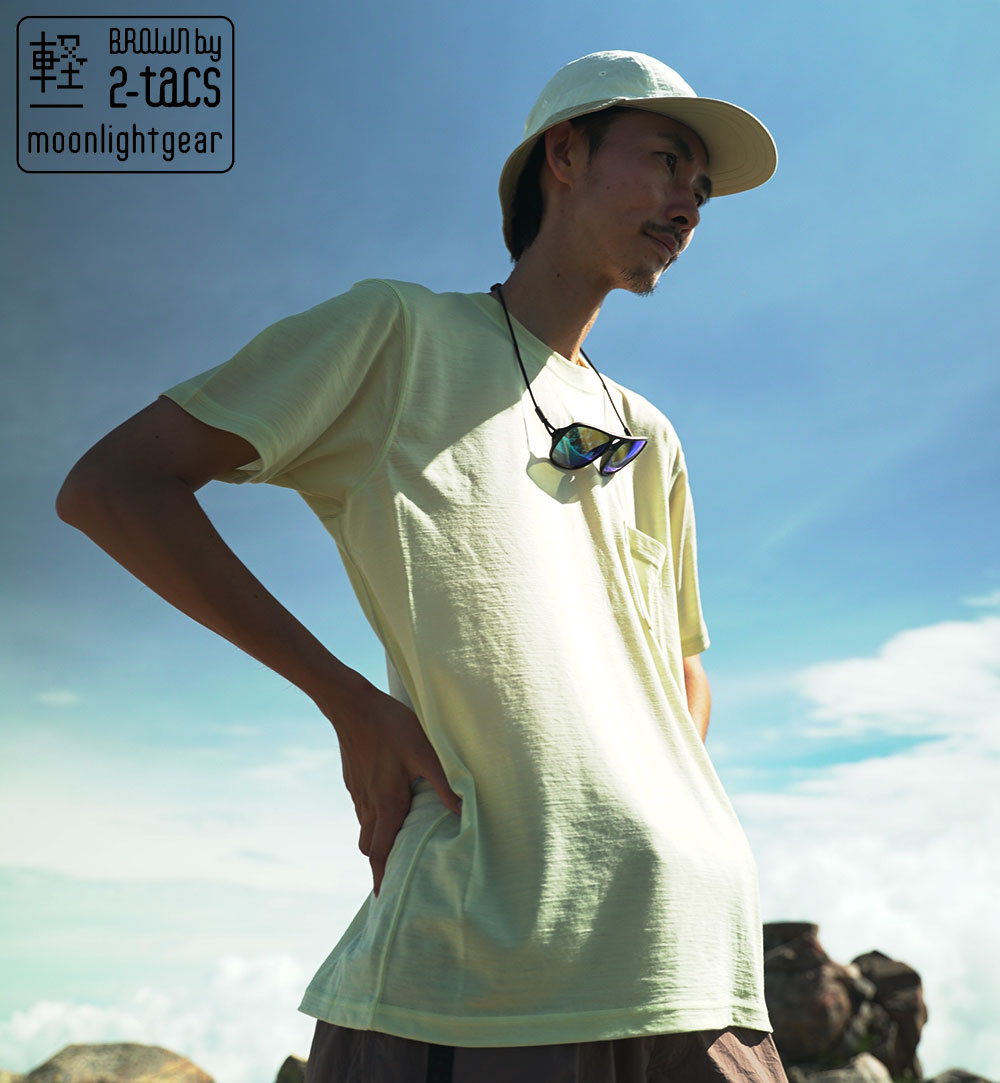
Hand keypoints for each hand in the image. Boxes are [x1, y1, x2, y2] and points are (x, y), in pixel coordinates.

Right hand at [327, 677, 460, 895]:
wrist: (350, 704)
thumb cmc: (390, 726)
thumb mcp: (423, 751)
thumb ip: (443, 782)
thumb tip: (462, 811)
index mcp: (386, 803)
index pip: (380, 852)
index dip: (381, 877)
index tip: (383, 899)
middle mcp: (369, 804)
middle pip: (370, 847)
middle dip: (381, 864)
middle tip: (396, 874)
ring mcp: (358, 793)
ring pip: (366, 829)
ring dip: (378, 842)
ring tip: (396, 845)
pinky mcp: (354, 781)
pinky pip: (363, 811)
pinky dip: (374, 820)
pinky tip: (389, 808)